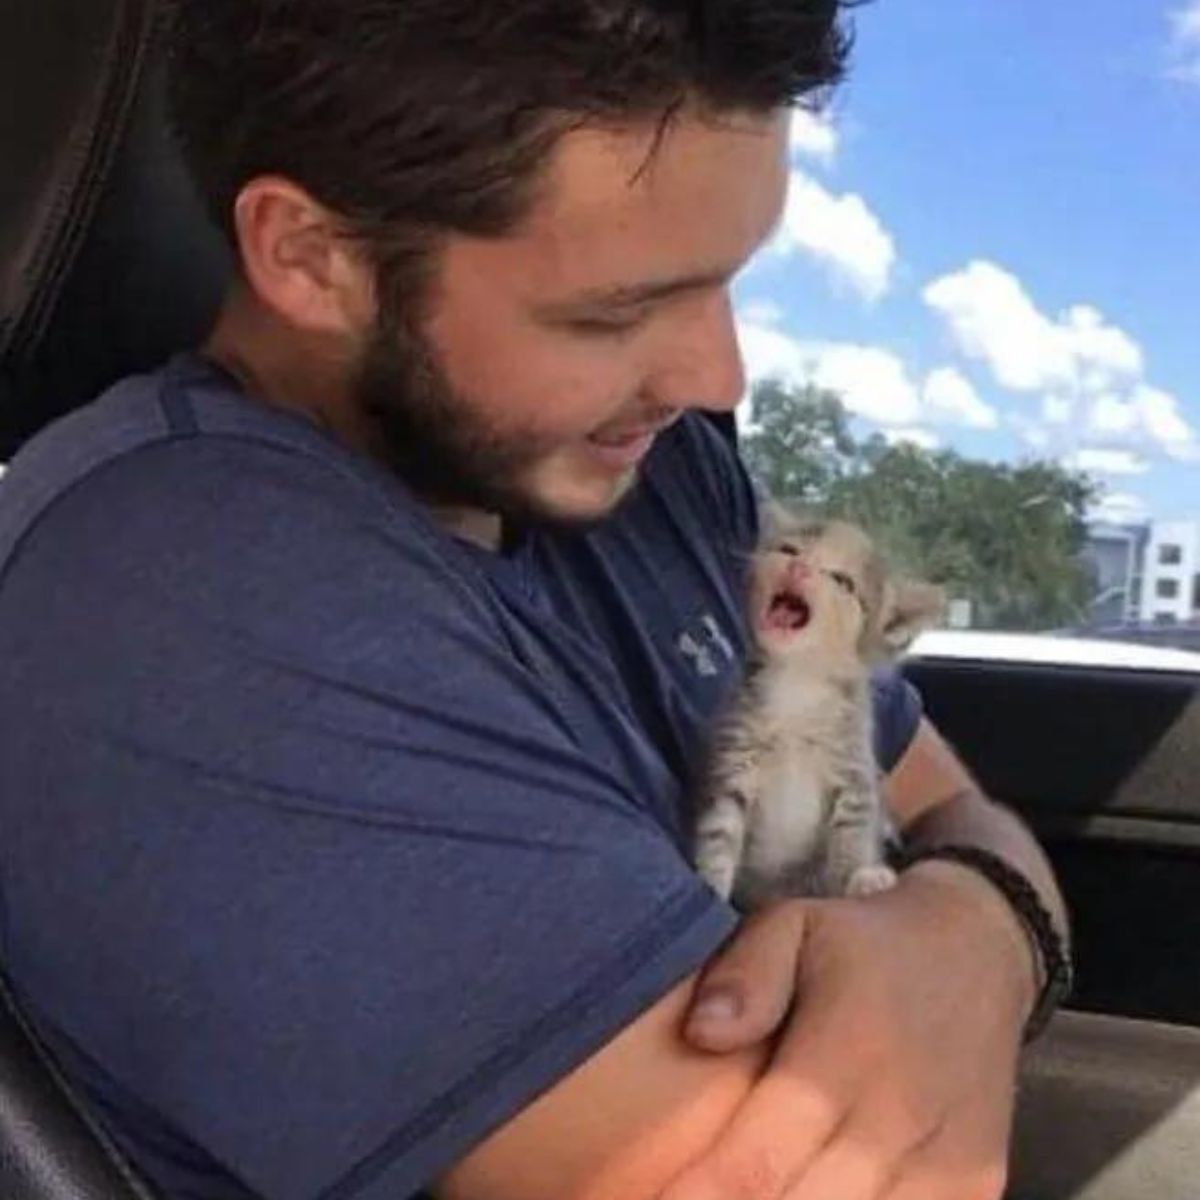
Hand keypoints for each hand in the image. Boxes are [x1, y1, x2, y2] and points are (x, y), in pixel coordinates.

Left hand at [666, 863, 1035, 1199]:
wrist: (978, 955)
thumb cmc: (859, 945)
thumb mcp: (794, 924)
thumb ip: (746, 975)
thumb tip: (701, 1035)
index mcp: (847, 1051)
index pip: (760, 1162)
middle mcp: (902, 1118)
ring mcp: (950, 1163)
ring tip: (740, 1192)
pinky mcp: (977, 1186)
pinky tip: (801, 1195)